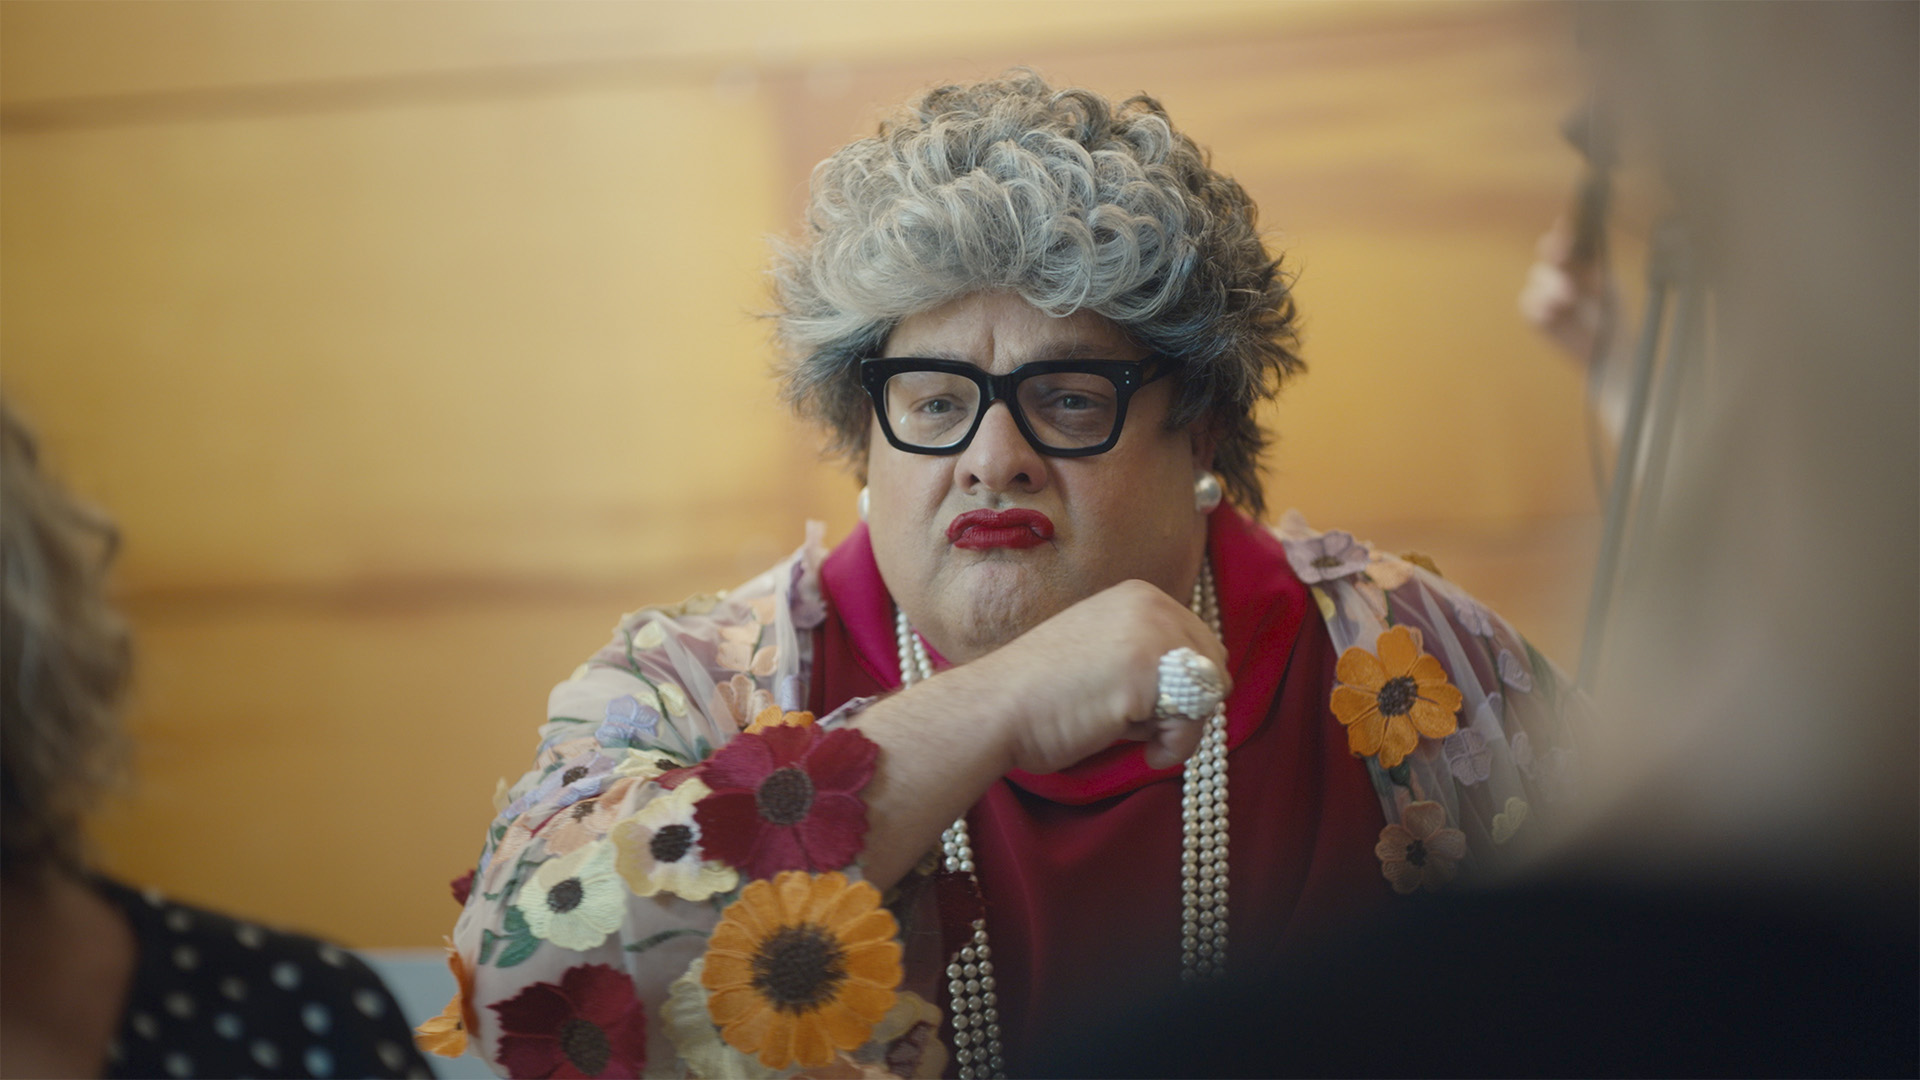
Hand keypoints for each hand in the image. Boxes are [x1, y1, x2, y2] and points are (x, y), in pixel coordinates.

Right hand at [966, 579, 1230, 774]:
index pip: (1201, 644)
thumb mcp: (1103, 650)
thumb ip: (1149, 655)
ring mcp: (1152, 635)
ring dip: (1183, 728)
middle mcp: (1153, 604)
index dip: (1184, 686)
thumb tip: (1206, 686)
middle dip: (1188, 705)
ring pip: (1209, 695)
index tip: (1147, 708)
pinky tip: (1146, 752)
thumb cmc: (1041, 693)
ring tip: (1144, 739)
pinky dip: (1177, 747)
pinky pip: (1195, 722)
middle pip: (1214, 667)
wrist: (995, 708)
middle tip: (1146, 727)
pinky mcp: (1148, 674)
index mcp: (1140, 594)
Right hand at [1519, 215, 1615, 363]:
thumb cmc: (1611, 314)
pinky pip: (1528, 303)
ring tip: (1567, 300)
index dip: (1563, 232)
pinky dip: (1539, 306)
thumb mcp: (1607, 284)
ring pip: (1538, 278)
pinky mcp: (1536, 315)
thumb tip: (1581, 245)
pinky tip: (1552, 313)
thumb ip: (1591, 264)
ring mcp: (1545, 292)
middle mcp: (1560, 272)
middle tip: (1563, 259)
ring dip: (1552, 287)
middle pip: (1549, 253)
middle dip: (1555, 254)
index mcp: (1580, 260)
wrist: (1607, 349)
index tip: (1565, 227)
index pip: (1567, 238)